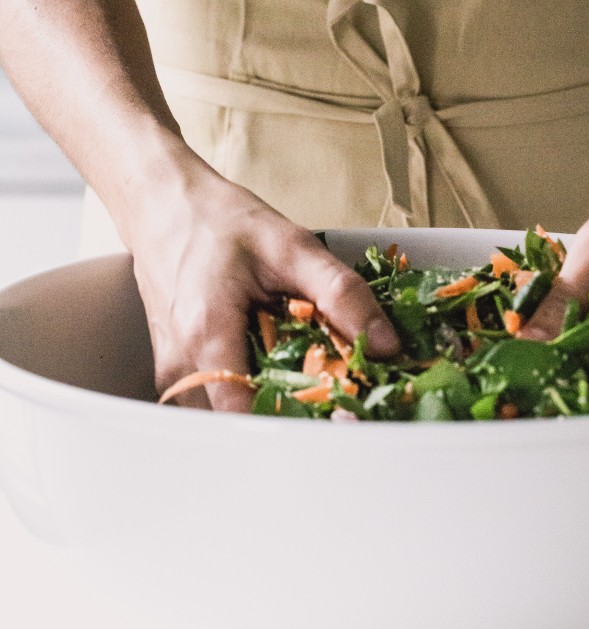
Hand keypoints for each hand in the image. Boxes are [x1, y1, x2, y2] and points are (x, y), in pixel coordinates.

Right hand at [121, 142, 399, 410]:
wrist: (161, 203)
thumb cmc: (217, 220)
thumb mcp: (290, 246)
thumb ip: (340, 294)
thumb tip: (387, 346)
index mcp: (207, 336)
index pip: (249, 416)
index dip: (300, 423)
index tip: (341, 416)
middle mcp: (181, 365)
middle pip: (240, 425)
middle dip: (292, 418)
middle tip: (336, 401)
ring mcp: (172, 372)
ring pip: (225, 420)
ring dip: (269, 410)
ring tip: (308, 382)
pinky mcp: (174, 370)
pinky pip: (213, 402)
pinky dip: (248, 395)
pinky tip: (274, 369)